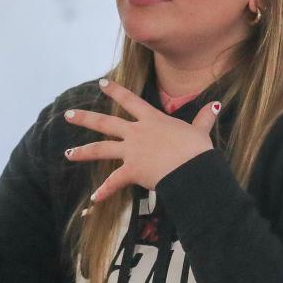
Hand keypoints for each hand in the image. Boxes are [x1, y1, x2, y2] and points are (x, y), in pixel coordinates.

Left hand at [63, 78, 219, 201]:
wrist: (192, 168)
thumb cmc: (196, 149)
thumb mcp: (199, 130)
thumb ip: (203, 118)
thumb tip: (215, 105)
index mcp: (152, 120)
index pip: (130, 100)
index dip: (115, 91)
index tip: (102, 84)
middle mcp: (137, 133)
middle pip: (106, 123)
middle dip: (85, 118)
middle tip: (68, 115)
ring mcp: (132, 152)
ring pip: (101, 149)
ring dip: (83, 152)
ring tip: (68, 154)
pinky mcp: (131, 171)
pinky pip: (114, 182)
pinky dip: (105, 191)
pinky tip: (94, 198)